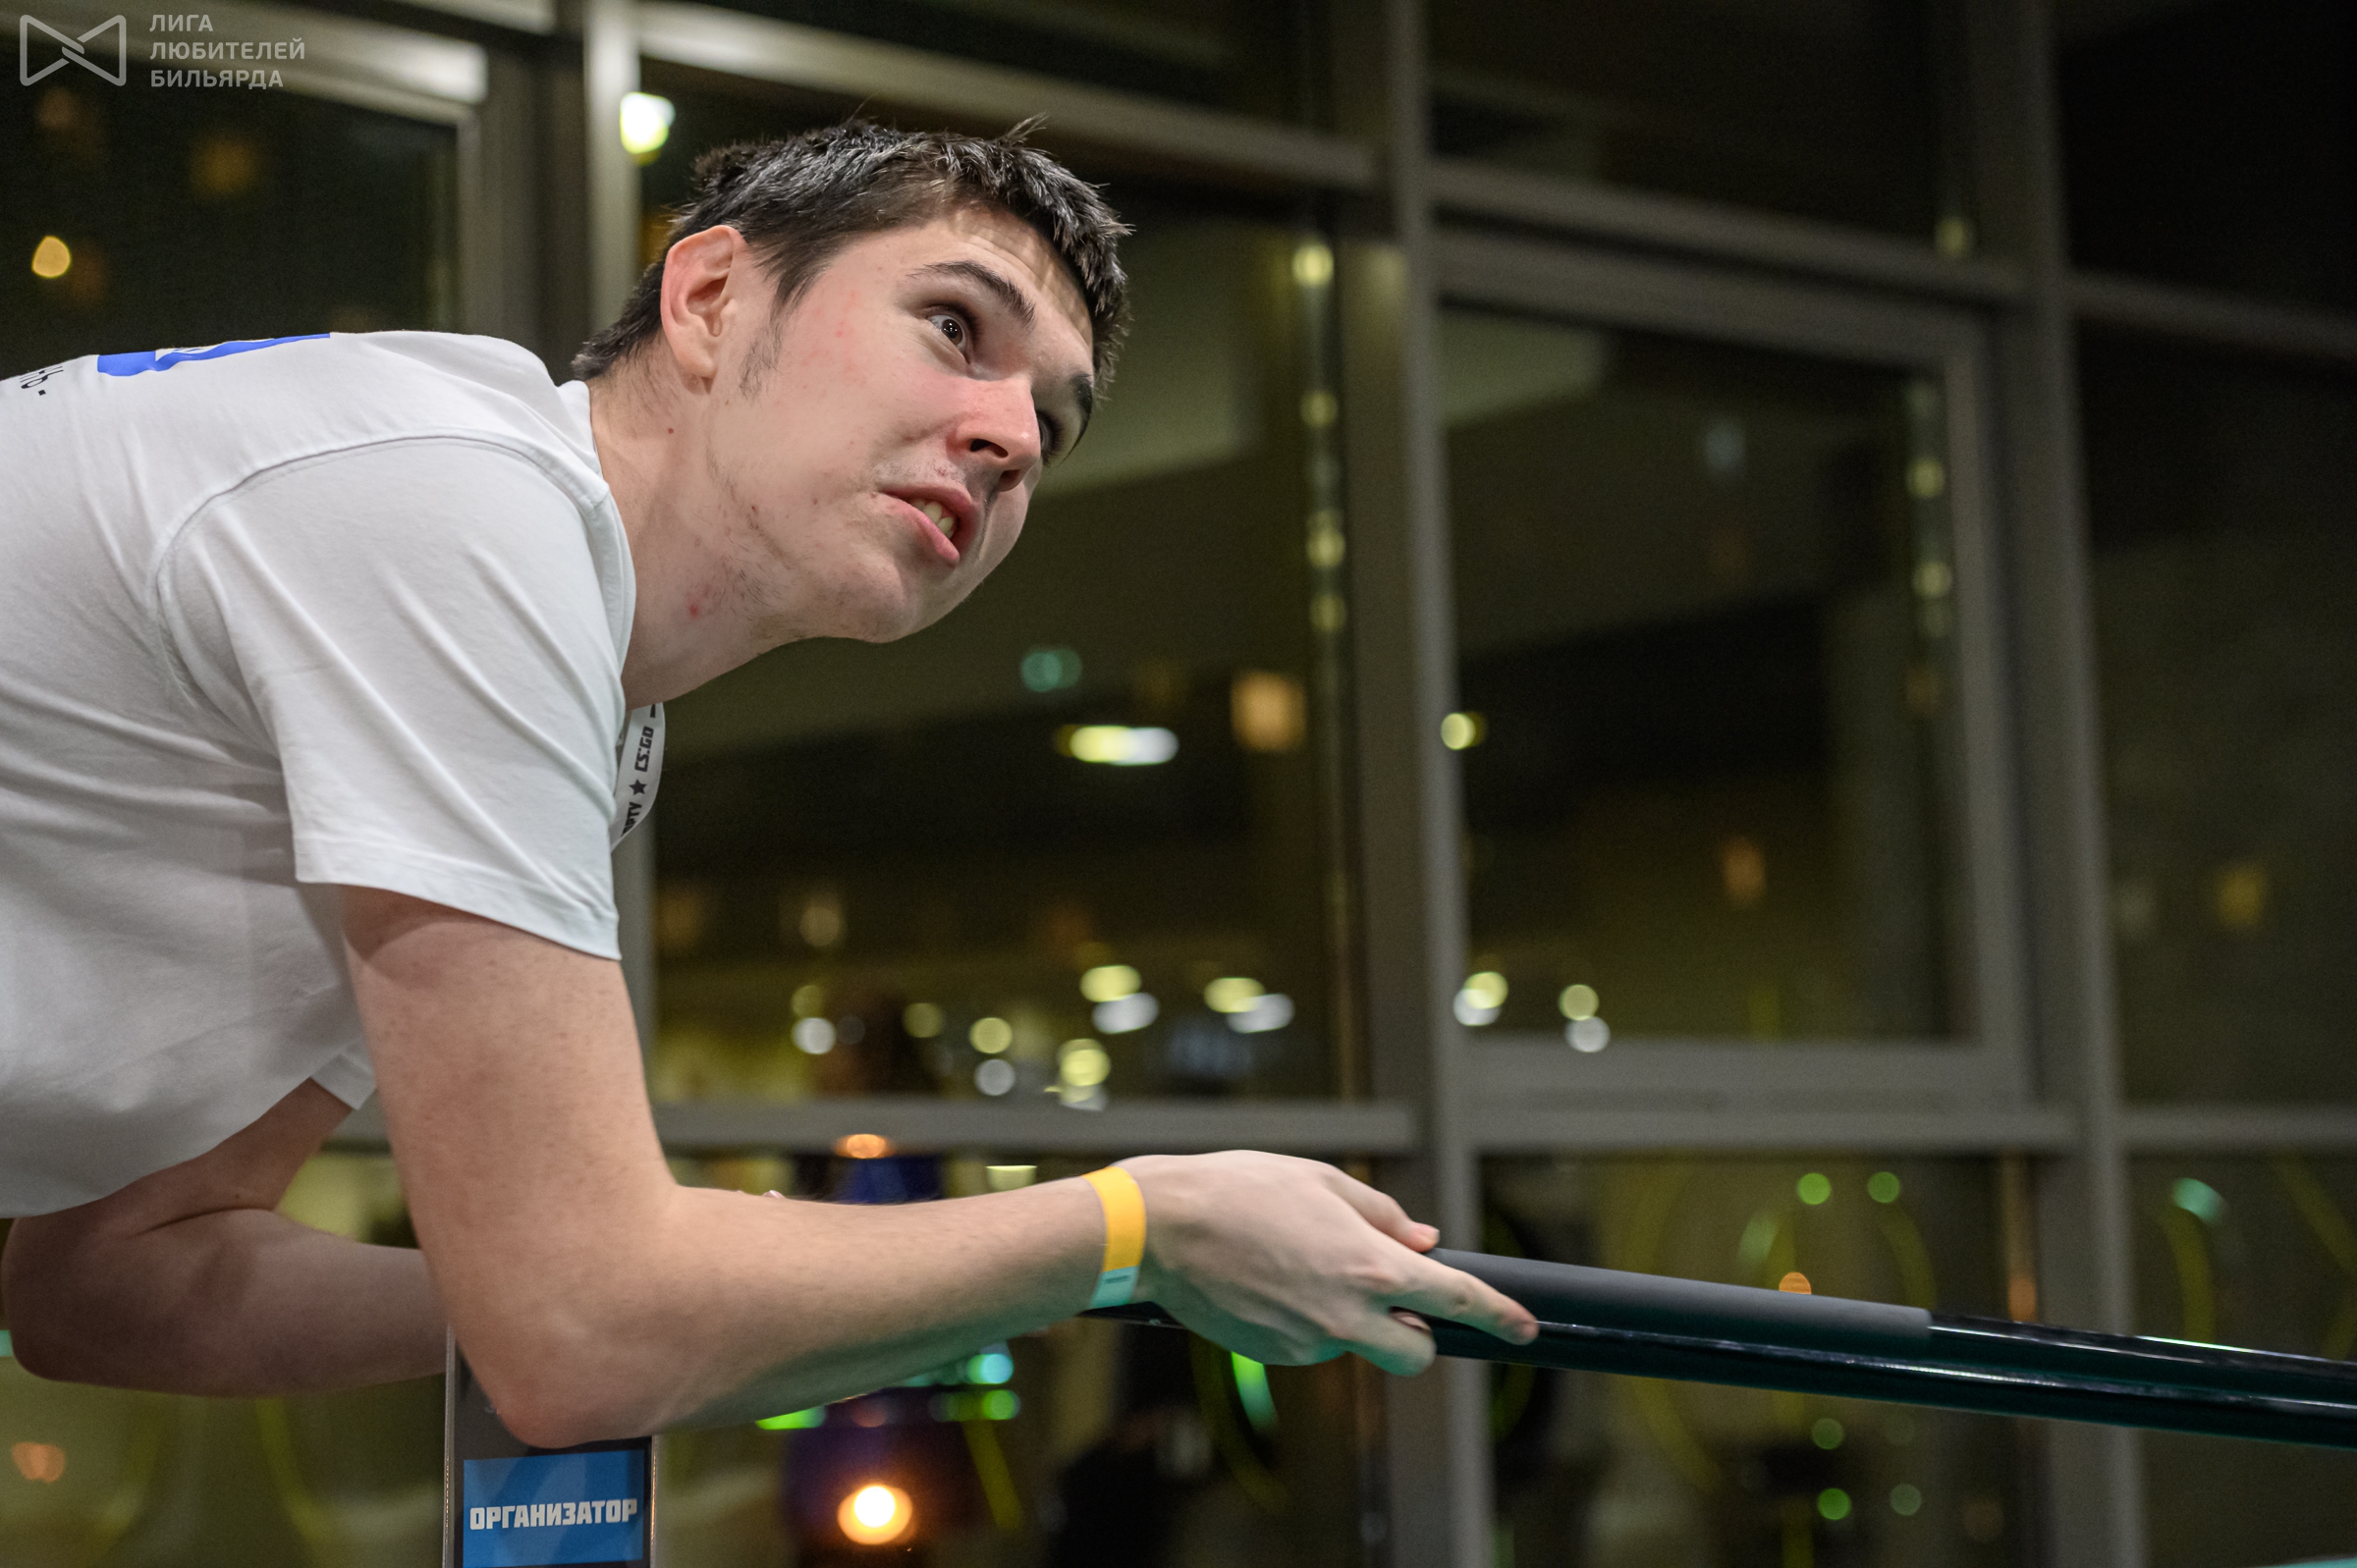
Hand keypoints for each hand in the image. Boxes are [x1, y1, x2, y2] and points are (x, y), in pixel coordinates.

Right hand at [1117, 1152, 1536, 1375]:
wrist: (1160, 1229)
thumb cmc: (1239, 1189)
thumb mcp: (1321, 1180)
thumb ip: (1382, 1214)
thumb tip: (1424, 1241)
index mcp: (1369, 1266)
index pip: (1455, 1302)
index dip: (1498, 1316)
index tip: (1523, 1326)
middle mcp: (1346, 1314)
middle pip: (1416, 1355)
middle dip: (1419, 1337)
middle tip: (1396, 1300)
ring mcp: (1308, 1343)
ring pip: (1356, 1344)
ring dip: (1350, 1318)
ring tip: (1297, 1264)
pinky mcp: (1274, 1356)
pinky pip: (1311, 1344)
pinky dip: (1307, 1321)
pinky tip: (1270, 1281)